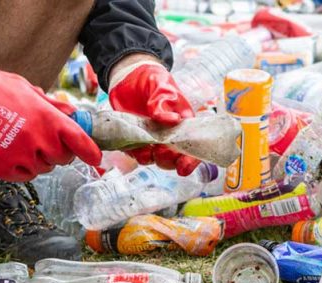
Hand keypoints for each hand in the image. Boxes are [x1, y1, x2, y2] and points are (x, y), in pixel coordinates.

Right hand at [0, 57, 101, 180]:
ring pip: (41, 169)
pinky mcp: (0, 164)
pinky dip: (16, 169)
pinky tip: (7, 154)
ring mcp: (19, 153)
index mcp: (48, 117)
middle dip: (57, 153)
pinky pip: (20, 176)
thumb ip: (52, 106)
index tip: (95, 157)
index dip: (90, 151)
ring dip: (36, 161)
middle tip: (45, 143)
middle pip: (61, 159)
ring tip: (21, 144)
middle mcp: (38, 138)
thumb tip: (71, 114)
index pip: (79, 140)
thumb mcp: (29, 89)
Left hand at [108, 55, 200, 175]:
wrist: (129, 76)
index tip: (183, 166)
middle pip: (173, 158)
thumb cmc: (153, 79)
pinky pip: (136, 153)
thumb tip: (172, 120)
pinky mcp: (135, 139)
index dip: (191, 160)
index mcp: (183, 124)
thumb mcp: (161, 85)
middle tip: (160, 150)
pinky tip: (134, 148)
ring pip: (155, 159)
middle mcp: (169, 136)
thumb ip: (164, 102)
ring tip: (146, 151)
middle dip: (168, 160)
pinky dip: (135, 154)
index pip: (192, 147)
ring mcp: (152, 139)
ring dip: (151, 159)